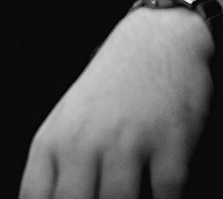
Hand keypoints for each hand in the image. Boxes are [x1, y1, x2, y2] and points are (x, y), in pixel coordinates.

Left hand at [19, 8, 214, 198]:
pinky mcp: (170, 146)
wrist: (156, 40)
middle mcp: (83, 144)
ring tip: (134, 197)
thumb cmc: (108, 91)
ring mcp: (127, 144)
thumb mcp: (65, 123)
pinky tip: (161, 197)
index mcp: (52, 142)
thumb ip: (53, 172)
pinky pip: (167, 198)